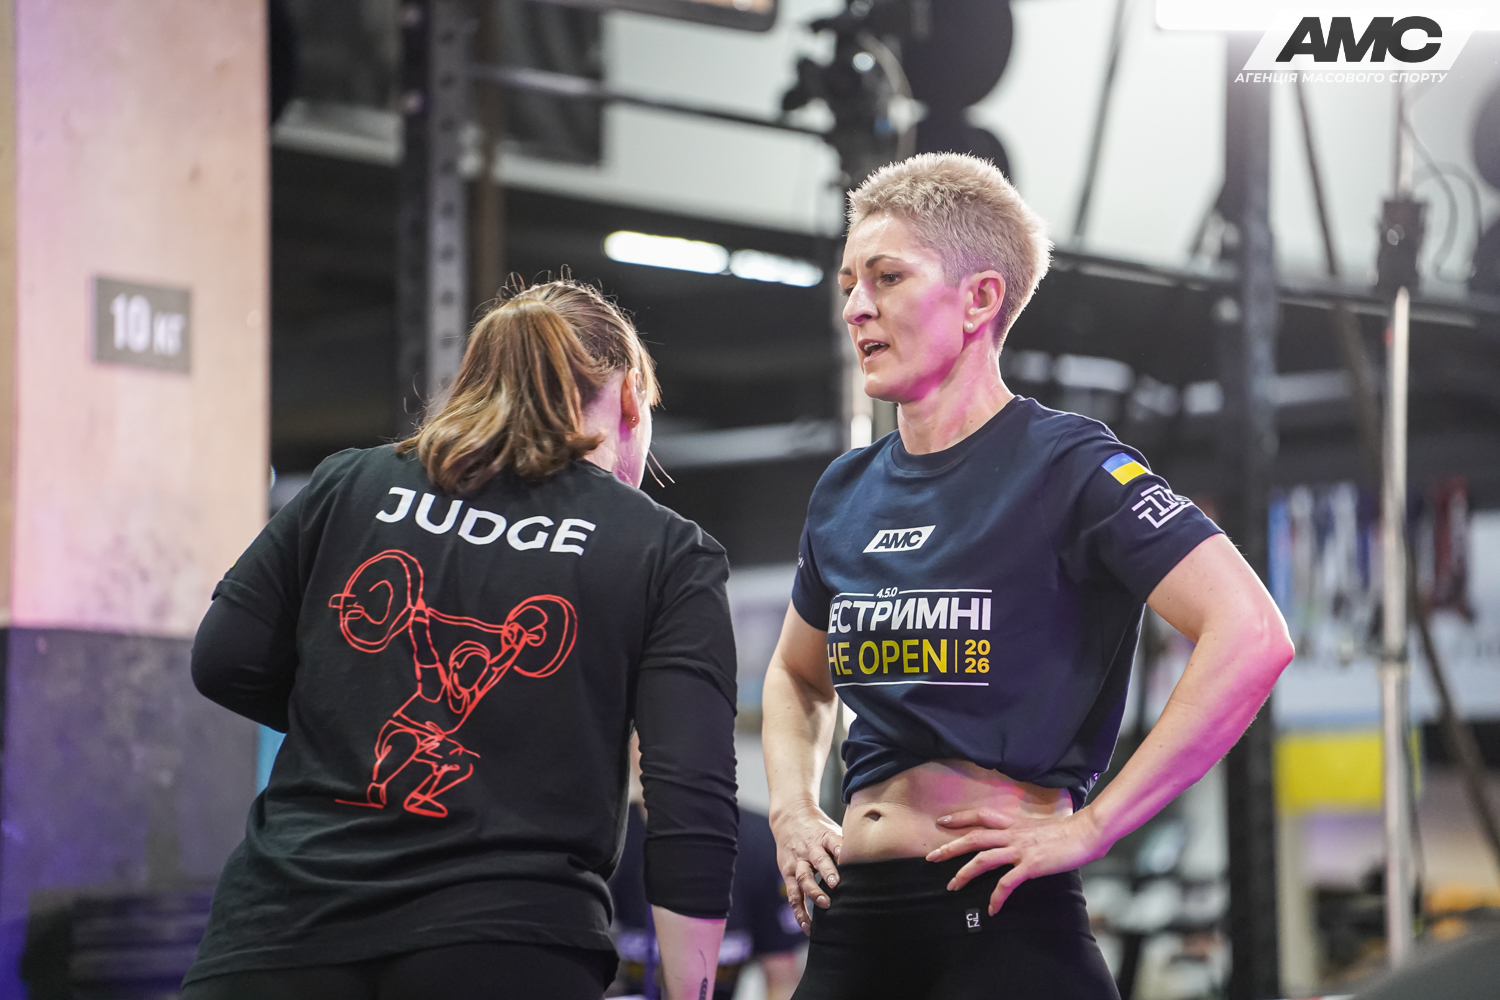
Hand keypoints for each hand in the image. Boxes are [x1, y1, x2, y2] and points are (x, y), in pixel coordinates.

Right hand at [769, 800, 842, 933]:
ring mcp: (798, 862)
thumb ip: (848, 844)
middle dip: (827, 872)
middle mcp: (810, 850)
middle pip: (818, 860)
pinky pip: (793, 895)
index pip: (833, 841)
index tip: (846, 858)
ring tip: (825, 905)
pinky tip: (808, 926)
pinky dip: (799, 911)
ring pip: (804, 878)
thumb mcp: (832, 829)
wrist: (790, 818)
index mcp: (824, 837)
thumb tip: (876, 857)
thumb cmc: (818, 829)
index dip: (840, 850)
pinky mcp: (789, 874)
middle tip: (836, 884)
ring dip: (813, 892)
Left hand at [924, 807, 1106, 914]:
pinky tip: (992, 908)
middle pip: (973, 837)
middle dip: (950, 847)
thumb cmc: (1069, 829)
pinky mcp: (1030, 865)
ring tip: (952, 886)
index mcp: (1014, 823)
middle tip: (931, 857)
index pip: (980, 816)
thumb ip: (1025, 832)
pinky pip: (1006, 883)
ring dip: (964, 873)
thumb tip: (1019, 839)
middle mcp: (1012, 834)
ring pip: (982, 859)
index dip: (959, 818)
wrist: (1087, 832)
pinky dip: (996, 897)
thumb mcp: (1040, 826)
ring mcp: (1020, 849)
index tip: (941, 821)